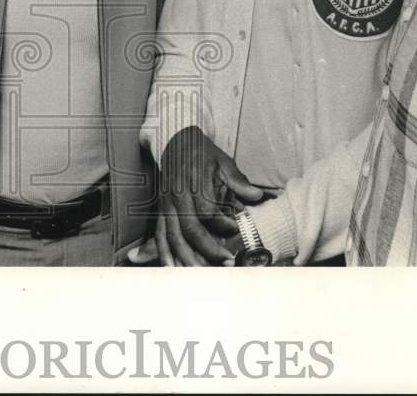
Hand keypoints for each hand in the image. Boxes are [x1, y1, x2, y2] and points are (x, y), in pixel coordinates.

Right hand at [158, 126, 263, 265]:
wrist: (174, 142)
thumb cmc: (201, 153)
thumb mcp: (222, 161)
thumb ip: (238, 180)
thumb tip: (257, 195)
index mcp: (192, 183)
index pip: (206, 210)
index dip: (222, 224)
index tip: (237, 228)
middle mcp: (176, 197)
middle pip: (189, 229)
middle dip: (208, 249)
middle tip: (228, 262)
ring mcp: (165, 206)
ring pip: (173, 237)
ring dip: (187, 258)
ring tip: (204, 274)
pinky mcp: (160, 211)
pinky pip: (159, 236)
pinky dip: (165, 254)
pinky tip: (173, 269)